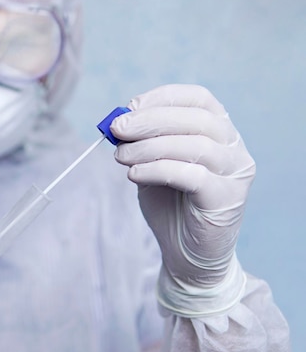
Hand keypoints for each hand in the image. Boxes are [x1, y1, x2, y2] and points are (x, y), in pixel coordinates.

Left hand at [111, 84, 254, 315]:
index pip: (199, 98)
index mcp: (219, 132)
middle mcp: (233, 148)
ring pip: (195, 145)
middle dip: (151, 120)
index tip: (130, 106)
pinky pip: (192, 175)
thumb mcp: (152, 165)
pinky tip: (134, 175)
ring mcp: (235, 173)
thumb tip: (118, 123)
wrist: (186, 254)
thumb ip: (142, 144)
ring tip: (121, 156)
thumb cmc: (170, 205)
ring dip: (150, 146)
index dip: (163, 97)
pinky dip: (158, 169)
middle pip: (196, 119)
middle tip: (118, 129)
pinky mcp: (226, 199)